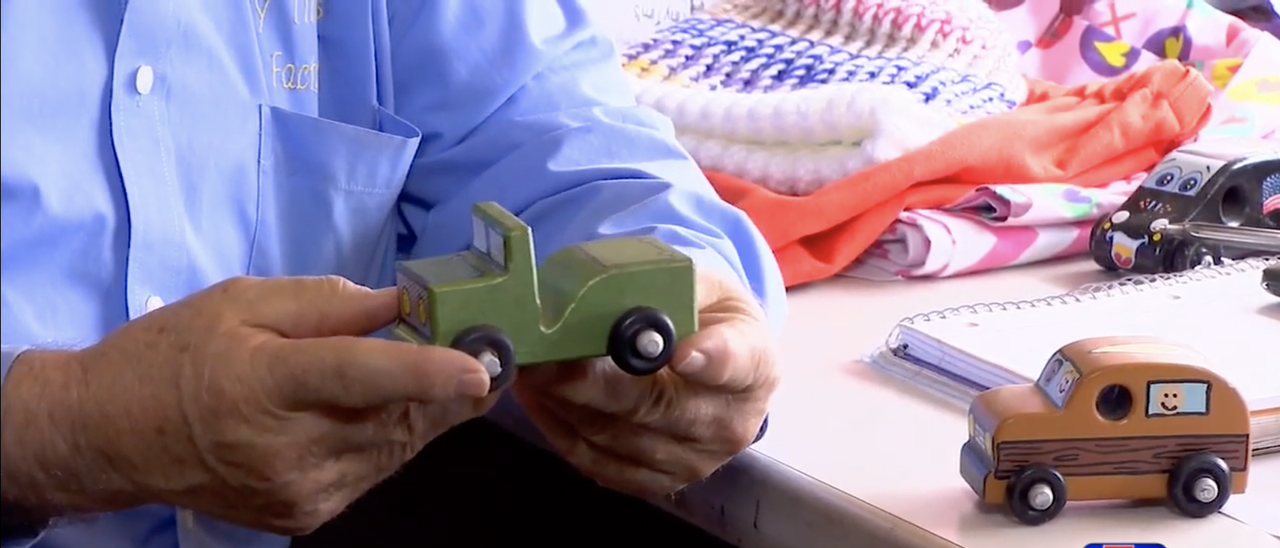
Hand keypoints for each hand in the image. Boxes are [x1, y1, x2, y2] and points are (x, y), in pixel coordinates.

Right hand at [0, 276, 497, 534]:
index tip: (481, 369)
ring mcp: (298, 492)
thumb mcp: (238, 302)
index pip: (359, 377)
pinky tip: (370, 412)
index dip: (424, 373)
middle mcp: (287, 449)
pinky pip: (373, 472)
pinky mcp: (303, 517)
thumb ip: (325, 304)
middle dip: (443, 386)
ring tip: (419, 376)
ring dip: (420, 411)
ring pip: (395, 448)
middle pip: (394, 417)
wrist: (107, 437)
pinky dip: (388, 438)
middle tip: (475, 348)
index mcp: (265, 384)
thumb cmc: (172, 356)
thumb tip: (399, 303)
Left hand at [513, 269, 778, 496]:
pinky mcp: (655, 482)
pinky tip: (537, 396)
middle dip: (593, 383)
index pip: (736, 364)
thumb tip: (611, 303)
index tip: (680, 353)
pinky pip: (596, 461)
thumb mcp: (698, 282)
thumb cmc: (701, 312)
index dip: (710, 360)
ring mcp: (693, 461)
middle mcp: (732, 423)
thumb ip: (666, 288)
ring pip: (616, 436)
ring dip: (564, 402)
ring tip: (528, 368)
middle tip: (545, 360)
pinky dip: (559, 427)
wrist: (710, 358)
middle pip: (657, 407)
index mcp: (755, 363)